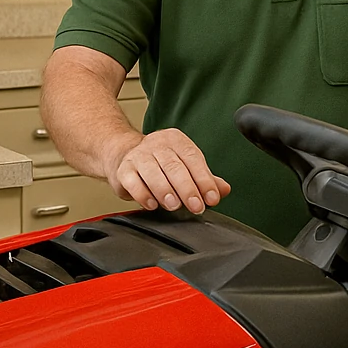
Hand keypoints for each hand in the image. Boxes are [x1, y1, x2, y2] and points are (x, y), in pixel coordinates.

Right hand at [107, 128, 231, 213]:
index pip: (193, 159)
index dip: (204, 180)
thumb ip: (205, 179)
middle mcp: (157, 144)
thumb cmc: (160, 163)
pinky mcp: (123, 169)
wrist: (124, 156)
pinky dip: (143, 194)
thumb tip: (224, 190)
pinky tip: (152, 204)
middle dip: (187, 188)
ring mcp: (138, 155)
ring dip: (165, 191)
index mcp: (176, 141)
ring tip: (174, 205)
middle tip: (196, 206)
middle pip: (174, 166)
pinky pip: (133, 181)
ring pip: (153, 172)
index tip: (212, 198)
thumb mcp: (185, 167)